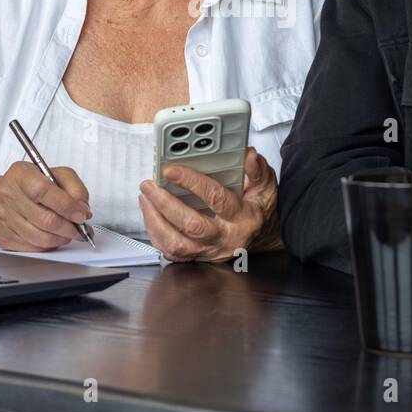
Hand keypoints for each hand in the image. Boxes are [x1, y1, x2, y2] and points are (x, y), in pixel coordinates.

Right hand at [0, 162, 91, 251]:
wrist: (6, 196)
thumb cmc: (33, 184)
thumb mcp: (57, 175)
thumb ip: (75, 188)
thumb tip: (83, 210)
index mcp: (21, 174)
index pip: (44, 191)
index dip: (67, 206)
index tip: (82, 215)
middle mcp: (8, 195)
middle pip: (45, 219)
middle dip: (70, 228)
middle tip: (81, 229)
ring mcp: (3, 217)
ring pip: (40, 237)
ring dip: (61, 238)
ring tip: (70, 233)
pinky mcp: (3, 236)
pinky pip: (33, 247)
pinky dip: (49, 245)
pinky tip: (54, 237)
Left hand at [137, 147, 278, 261]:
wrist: (262, 236)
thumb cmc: (259, 209)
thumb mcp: (265, 186)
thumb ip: (257, 170)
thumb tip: (248, 155)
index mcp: (243, 218)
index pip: (216, 199)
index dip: (193, 183)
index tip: (172, 171)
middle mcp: (225, 237)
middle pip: (192, 225)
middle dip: (166, 203)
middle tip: (149, 184)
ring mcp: (210, 250)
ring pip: (177, 243)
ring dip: (156, 220)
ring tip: (145, 198)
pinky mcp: (198, 256)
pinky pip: (171, 251)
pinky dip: (155, 232)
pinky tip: (149, 214)